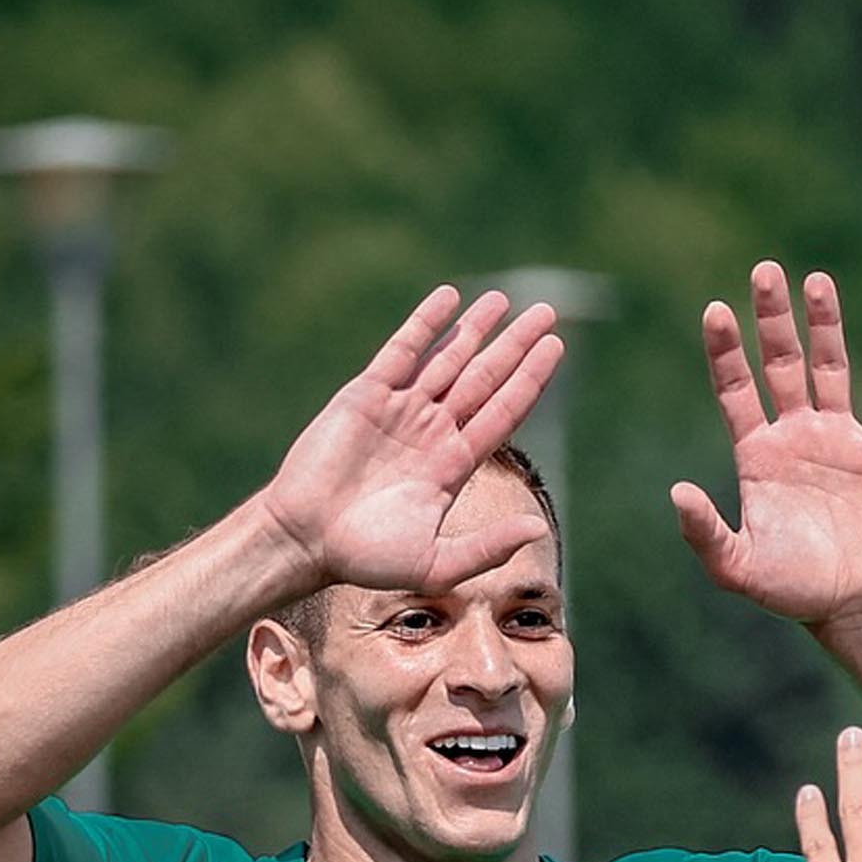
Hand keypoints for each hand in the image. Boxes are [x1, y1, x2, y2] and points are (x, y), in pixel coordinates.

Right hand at [257, 287, 563, 600]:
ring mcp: (400, 409)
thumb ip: (488, 548)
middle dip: (514, 346)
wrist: (307, 539)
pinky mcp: (367, 394)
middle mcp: (432, 432)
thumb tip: (537, 528)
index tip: (555, 348)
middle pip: (484, 378)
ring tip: (504, 299)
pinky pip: (403, 350)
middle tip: (547, 313)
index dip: (529, 381)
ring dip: (476, 329)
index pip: (502, 412)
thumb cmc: (367, 559)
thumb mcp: (437, 564)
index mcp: (452, 466)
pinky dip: (426, 323)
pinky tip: (450, 297)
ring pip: (448, 358)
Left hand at [673, 265, 861, 635]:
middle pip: (781, 363)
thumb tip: (676, 491)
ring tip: (817, 281)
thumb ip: (706, 532)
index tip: (716, 311)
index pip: (736, 389)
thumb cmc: (792, 590)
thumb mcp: (738, 567)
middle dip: (772, 318)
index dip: (725, 351)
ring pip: (831, 368)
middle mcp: (797, 435)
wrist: (854, 606)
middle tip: (764, 271)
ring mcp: (841, 439)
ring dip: (825, 325)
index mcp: (758, 454)